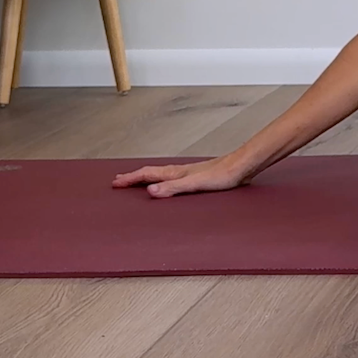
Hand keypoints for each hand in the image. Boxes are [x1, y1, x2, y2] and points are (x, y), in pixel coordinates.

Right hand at [111, 156, 246, 197]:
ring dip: (147, 177)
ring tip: (138, 181)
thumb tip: (150, 190)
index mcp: (175, 173)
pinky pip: (172, 178)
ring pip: (161, 174)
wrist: (241, 166)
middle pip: (151, 173)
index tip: (115, 183)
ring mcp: (188, 173)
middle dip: (134, 177)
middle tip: (119, 180)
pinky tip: (169, 184)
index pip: (147, 175)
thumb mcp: (194, 184)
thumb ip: (172, 188)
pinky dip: (162, 181)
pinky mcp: (197, 177)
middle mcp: (179, 171)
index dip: (130, 179)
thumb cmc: (222, 175)